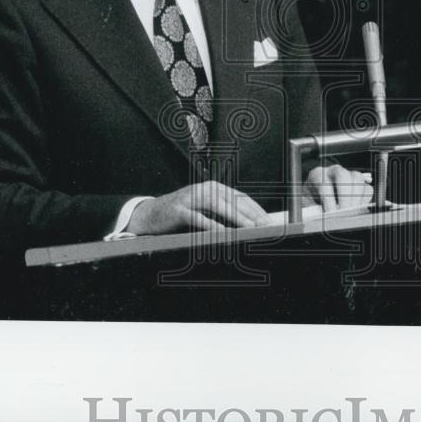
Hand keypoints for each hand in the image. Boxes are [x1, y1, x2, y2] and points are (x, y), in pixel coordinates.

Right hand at [126, 181, 267, 235]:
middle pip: (232, 201)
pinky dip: (212, 226)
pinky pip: (199, 218)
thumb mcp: (205, 209)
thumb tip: (249, 224)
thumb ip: (223, 212)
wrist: (152, 214)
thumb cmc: (183, 214)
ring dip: (236, 218)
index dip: (256, 209)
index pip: (240, 197)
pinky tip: (223, 233)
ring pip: (218, 206)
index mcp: (214, 187)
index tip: (269, 221)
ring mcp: (191, 198)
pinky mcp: (179, 210)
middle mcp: (204, 189)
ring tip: (251, 229)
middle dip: (251, 214)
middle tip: (265, 227)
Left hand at [303, 164, 373, 211]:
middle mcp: (333, 171)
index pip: (323, 182)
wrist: (316, 197)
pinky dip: (364, 200)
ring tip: (351, 213)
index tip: (330, 212)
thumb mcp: (307, 204)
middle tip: (344, 212)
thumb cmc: (311, 201)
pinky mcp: (359, 184)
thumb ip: (313, 210)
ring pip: (358, 179)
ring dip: (356, 197)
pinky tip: (358, 210)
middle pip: (343, 175)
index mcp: (317, 175)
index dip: (328, 198)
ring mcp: (348, 175)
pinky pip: (367, 188)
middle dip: (344, 195)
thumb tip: (324, 218)